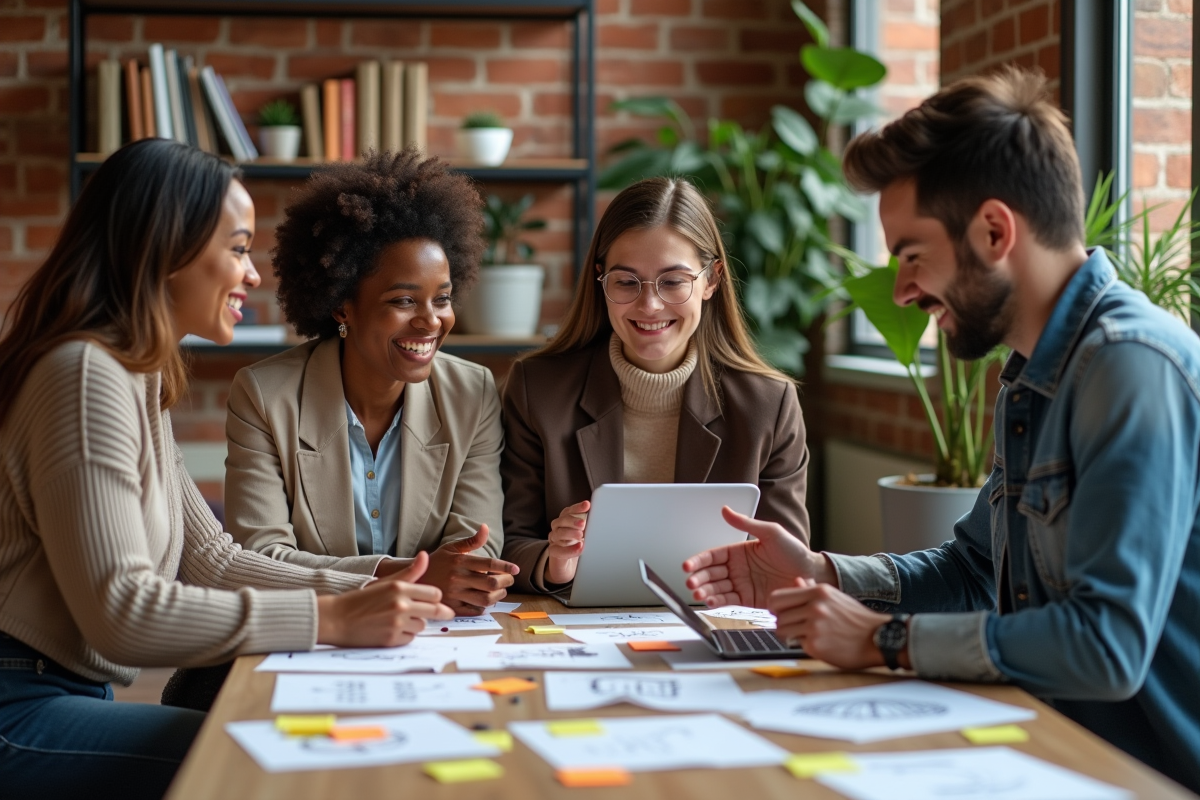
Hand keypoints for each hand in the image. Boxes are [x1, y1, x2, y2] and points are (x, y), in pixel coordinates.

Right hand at [316, 551, 454, 646]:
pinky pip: (410, 638)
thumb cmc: (361, 599)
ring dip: (416, 624)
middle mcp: (400, 604)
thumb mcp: (385, 582)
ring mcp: (396, 623)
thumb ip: (410, 572)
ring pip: (422, 626)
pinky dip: (404, 635)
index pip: (434, 594)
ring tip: (400, 620)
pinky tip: (392, 630)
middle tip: (447, 614)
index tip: (436, 600)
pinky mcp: (391, 639)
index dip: (436, 598)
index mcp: (399, 587)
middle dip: (441, 613)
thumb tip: (424, 555)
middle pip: (434, 610)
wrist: (336, 619)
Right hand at [419, 524, 519, 614]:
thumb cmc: (437, 561)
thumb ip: (472, 541)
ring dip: (498, 596)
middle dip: (505, 582)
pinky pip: (474, 611)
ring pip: (485, 599)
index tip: (516, 569)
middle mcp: (458, 578)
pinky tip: (485, 601)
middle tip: (509, 580)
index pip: (489, 564)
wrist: (414, 578)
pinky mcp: (451, 607)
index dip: (506, 567)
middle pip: (491, 583)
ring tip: (500, 591)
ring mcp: (454, 594)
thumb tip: (485, 527)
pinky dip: (484, 608)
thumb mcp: (452, 548)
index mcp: (460, 561)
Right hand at [545, 500, 588, 584]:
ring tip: (580, 536)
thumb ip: (589, 525)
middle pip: (562, 520)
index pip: (569, 511)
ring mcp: (554, 540)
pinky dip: (569, 549)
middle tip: (583, 523)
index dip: (577, 507)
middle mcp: (558, 528)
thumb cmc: (577, 545)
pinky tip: (579, 547)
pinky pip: (558, 550)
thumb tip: (602, 518)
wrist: (568, 565)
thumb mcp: (585, 533)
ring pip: (558, 533)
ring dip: (570, 533)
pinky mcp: (553, 552)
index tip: (587, 505)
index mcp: (565, 521)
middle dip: (572, 520)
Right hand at [682, 506, 834, 607]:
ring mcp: (742, 584)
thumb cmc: (795, 552)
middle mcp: (737, 568)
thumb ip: (746, 524)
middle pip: (710, 574)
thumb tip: (726, 510)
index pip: (713, 556)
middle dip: (698, 578)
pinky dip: (716, 601)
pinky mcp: (748, 599)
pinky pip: (728, 600)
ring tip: (698, 594)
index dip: (699, 561)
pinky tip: (710, 601)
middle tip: (690, 582)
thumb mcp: (771, 532)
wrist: (812, 574)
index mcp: (739, 551)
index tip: (688, 565)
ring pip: (716, 588)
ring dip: (704, 591)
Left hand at [768, 578, 895, 669]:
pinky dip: (805, 646)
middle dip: (784, 623)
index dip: (775, 607)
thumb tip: (796, 581)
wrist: (878, 638)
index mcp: (818, 592)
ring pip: (783, 632)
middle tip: (796, 627)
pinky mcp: (815, 646)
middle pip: (778, 617)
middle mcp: (814, 607)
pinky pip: (797, 645)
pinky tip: (821, 644)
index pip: (777, 598)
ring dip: (792, 636)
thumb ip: (812, 589)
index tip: (780, 612)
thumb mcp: (835, 597)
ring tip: (808, 636)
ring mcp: (814, 627)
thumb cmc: (856, 618)